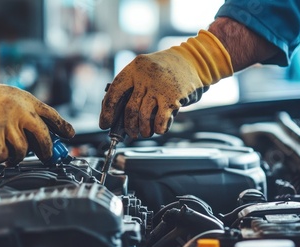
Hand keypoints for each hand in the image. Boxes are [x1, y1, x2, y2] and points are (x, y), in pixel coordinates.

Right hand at [0, 77, 74, 164]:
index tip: (70, 135)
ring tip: (11, 156)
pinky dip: (2, 158)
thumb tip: (36, 130)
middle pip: (44, 136)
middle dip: (47, 151)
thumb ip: (21, 110)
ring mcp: (7, 124)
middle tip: (47, 157)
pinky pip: (5, 155)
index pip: (51, 114)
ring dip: (18, 156)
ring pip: (24, 149)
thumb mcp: (5, 96)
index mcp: (23, 99)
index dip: (63, 126)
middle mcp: (19, 110)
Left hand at [99, 30, 232, 137]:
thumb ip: (132, 87)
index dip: (107, 110)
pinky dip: (158, 129)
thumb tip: (116, 113)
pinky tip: (158, 129)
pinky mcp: (173, 98)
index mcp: (134, 68)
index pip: (114, 91)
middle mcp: (145, 77)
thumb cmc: (167, 69)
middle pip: (129, 108)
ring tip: (145, 132)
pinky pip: (160, 120)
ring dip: (143, 130)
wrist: (195, 61)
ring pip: (143, 116)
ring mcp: (160, 87)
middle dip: (128, 126)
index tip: (105, 123)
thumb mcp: (145, 70)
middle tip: (130, 133)